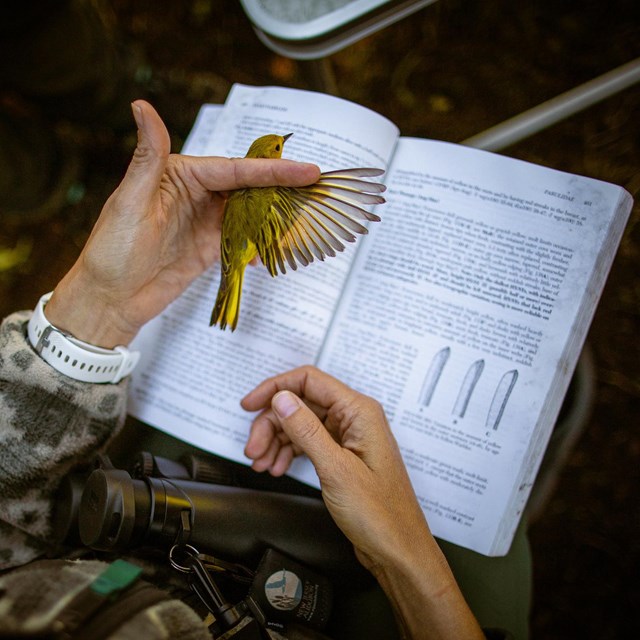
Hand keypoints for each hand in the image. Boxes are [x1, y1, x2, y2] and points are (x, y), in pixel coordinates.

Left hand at [45, 100, 319, 346]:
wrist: (112, 299)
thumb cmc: (112, 250)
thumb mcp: (131, 202)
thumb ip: (148, 157)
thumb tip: (143, 106)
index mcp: (179, 175)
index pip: (233, 169)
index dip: (271, 170)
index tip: (306, 171)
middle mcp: (196, 194)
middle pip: (248, 186)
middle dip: (282, 187)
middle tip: (319, 189)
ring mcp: (206, 222)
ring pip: (250, 210)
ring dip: (275, 213)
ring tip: (307, 214)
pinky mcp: (211, 247)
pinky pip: (244, 238)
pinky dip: (261, 240)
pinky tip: (275, 244)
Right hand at [242, 365, 430, 570]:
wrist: (397, 549)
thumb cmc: (380, 514)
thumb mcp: (336, 469)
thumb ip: (306, 430)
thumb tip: (282, 398)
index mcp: (359, 411)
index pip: (309, 380)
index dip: (275, 388)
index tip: (250, 404)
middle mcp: (354, 418)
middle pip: (301, 404)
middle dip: (271, 424)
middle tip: (253, 449)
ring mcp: (348, 436)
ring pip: (301, 424)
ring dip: (276, 441)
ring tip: (261, 462)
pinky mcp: (343, 455)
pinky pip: (309, 442)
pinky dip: (289, 452)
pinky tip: (277, 467)